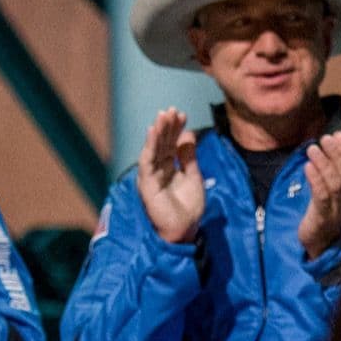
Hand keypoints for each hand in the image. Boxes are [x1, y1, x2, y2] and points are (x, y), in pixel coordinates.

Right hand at [134, 107, 205, 244]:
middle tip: (173, 110)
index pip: (171, 143)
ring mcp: (151, 175)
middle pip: (162, 143)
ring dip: (158, 131)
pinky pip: (147, 161)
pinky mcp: (147, 183)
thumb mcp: (193, 177)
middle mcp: (158, 169)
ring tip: (163, 115)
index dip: (175, 129)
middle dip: (167, 126)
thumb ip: (189, 157)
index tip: (182, 115)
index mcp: (169, 167)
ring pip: (153, 148)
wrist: (184, 230)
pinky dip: (149, 145)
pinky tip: (153, 130)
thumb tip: (188, 134)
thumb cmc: (188, 207)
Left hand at [296, 133, 340, 259]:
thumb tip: (332, 142)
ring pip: (334, 183)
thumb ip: (336, 170)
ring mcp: (337, 209)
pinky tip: (307, 167)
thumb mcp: (334, 190)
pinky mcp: (323, 217)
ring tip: (312, 148)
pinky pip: (321, 196)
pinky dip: (315, 179)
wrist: (321, 243)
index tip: (338, 135)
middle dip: (337, 153)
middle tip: (325, 138)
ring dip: (324, 163)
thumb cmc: (326, 211)